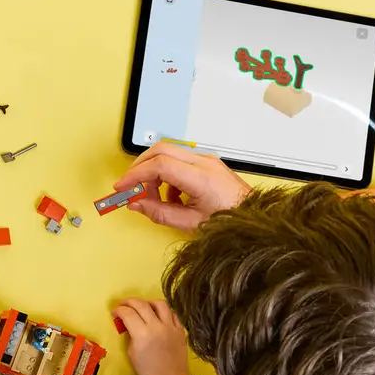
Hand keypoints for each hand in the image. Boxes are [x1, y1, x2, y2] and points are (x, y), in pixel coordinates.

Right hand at [112, 298, 190, 374]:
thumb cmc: (147, 371)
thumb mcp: (131, 353)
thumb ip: (131, 335)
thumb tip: (129, 324)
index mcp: (142, 334)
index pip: (128, 313)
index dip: (118, 310)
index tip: (114, 312)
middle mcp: (157, 326)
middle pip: (141, 304)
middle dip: (129, 302)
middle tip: (123, 305)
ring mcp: (171, 327)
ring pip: (160, 304)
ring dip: (148, 302)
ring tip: (143, 306)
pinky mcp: (180, 330)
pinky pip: (172, 313)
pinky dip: (163, 311)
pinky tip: (158, 315)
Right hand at [113, 142, 252, 231]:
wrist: (252, 218)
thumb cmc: (230, 221)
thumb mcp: (191, 223)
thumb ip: (160, 213)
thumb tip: (135, 204)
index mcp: (201, 178)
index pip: (160, 165)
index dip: (136, 175)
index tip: (122, 187)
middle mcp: (204, 163)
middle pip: (161, 151)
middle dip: (140, 168)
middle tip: (130, 188)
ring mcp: (206, 161)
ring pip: (169, 154)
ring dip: (154, 173)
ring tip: (155, 198)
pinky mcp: (207, 164)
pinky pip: (179, 161)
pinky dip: (167, 176)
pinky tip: (172, 197)